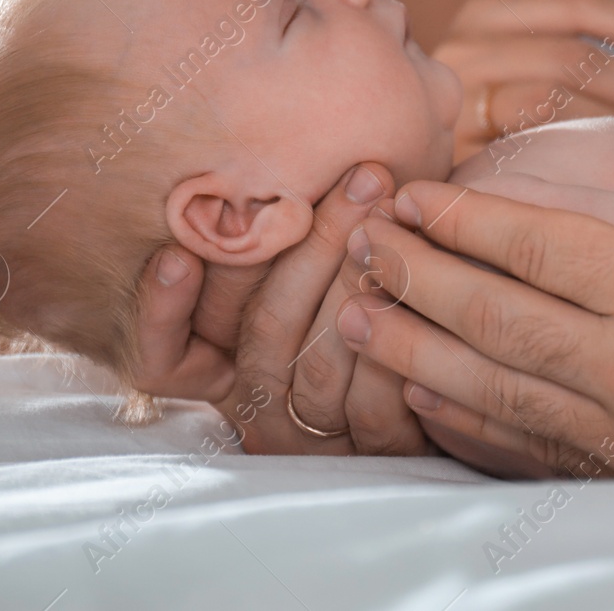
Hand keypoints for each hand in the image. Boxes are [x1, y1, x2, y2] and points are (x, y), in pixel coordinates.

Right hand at [128, 163, 429, 456]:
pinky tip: (414, 285)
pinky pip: (377, 398)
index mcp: (221, 373)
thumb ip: (267, 242)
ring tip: (390, 210)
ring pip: (317, 360)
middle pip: (263, 329)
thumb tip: (244, 162)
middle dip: (313, 243)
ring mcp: (315, 438)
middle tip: (362, 176)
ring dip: (354, 275)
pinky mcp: (375, 452)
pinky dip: (396, 334)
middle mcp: (259, 410)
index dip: (164, 310)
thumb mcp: (299, 276)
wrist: (450, 376)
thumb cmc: (358, 298)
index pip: (163, 358)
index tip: (176, 256)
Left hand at [335, 116, 613, 489]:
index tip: (413, 191)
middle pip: (495, 321)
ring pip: (497, 393)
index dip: (465, 217)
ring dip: (417, 349)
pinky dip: (467, 424)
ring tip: (357, 314)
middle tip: (358, 238)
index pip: (542, 251)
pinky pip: (534, 451)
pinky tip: (428, 399)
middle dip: (416, 275)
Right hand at [434, 0, 613, 160]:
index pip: (575, 3)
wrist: (407, 173)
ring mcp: (452, 104)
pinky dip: (592, 154)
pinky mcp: (453, 156)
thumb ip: (607, 68)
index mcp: (484, 16)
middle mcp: (461, 51)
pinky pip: (535, 149)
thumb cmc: (498, 126)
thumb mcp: (537, 73)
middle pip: (574, 58)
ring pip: (557, 101)